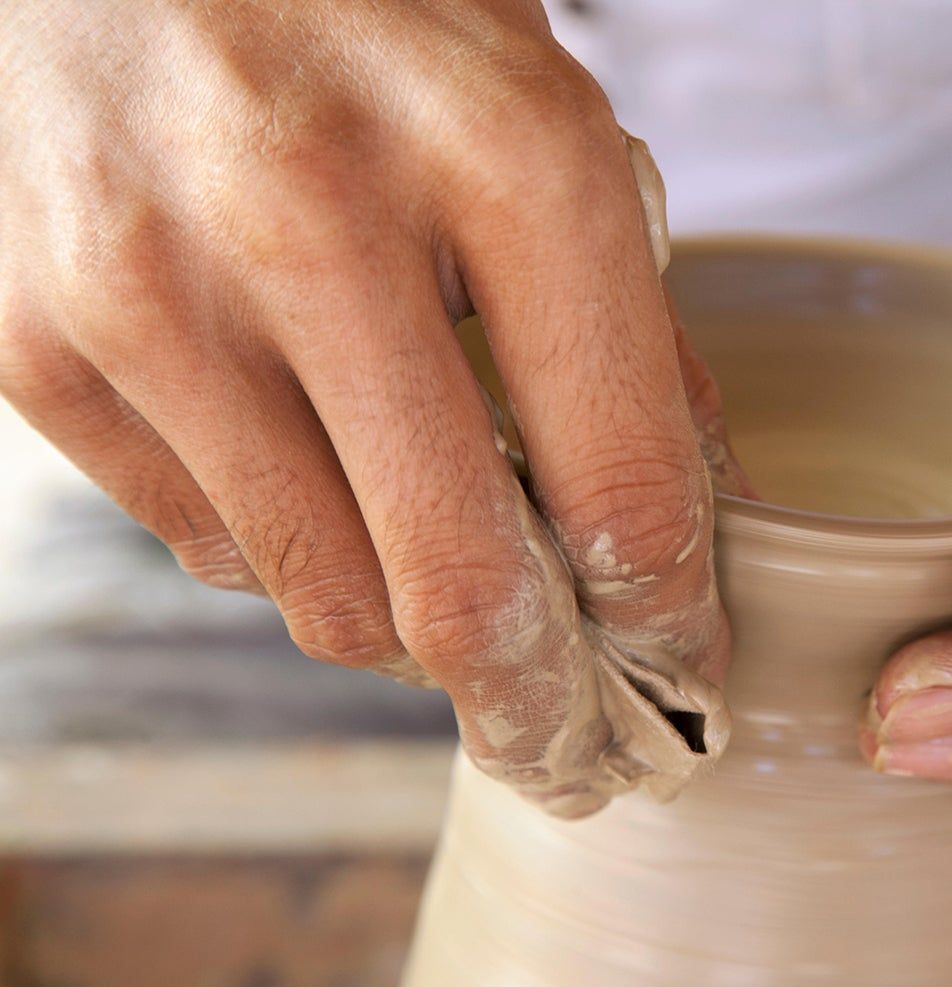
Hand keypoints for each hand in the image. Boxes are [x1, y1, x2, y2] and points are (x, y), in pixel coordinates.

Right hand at [0, 0, 739, 812]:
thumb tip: (688, 521)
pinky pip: (203, 543)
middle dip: (538, 707)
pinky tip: (320, 473)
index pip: (622, 481)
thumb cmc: (374, 12)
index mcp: (499, 151)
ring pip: (322, 599)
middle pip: (455, 588)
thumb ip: (626, 326)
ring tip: (452, 590)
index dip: (669, 619)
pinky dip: (290, 546)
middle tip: (575, 748)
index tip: (681, 668)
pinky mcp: (32, 337)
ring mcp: (147, 286)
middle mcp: (309, 220)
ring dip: (412, 631)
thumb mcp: (546, 119)